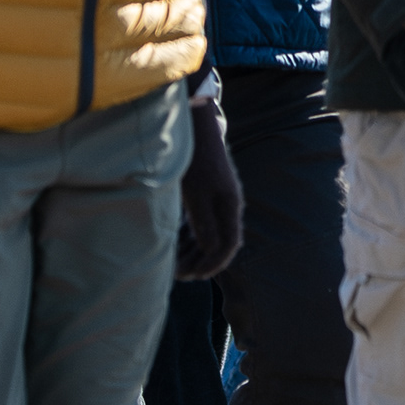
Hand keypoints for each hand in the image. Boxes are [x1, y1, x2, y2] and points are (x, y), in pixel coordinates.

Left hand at [176, 89, 244, 281]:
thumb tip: (211, 251)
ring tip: (175, 264)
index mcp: (229, 206)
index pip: (229, 244)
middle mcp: (227, 205)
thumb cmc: (194, 160)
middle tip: (180, 275)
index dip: (214, 264)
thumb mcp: (196, 194)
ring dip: (194, 251)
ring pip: (209, 234)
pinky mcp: (206, 194)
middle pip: (219, 243)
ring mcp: (217, 199)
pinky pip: (202, 223)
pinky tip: (175, 244)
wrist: (194, 127)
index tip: (196, 277)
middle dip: (201, 261)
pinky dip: (190, 236)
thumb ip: (203, 223)